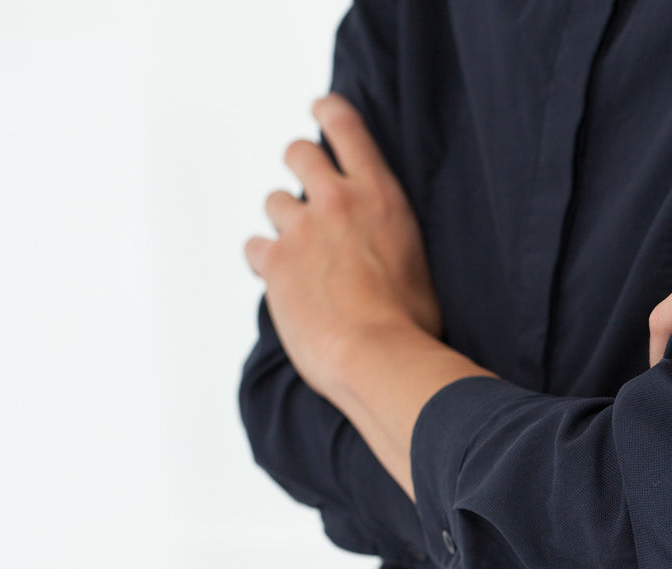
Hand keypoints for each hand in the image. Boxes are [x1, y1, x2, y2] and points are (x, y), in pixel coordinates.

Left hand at [243, 91, 443, 399]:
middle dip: (299, 164)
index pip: (346, 127)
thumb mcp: (417, 261)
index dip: (329, 111)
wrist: (380, 357)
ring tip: (301, 252)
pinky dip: (266, 260)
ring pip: (274, 200)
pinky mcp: (275, 262)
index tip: (321, 108)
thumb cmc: (411, 323)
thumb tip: (382, 244)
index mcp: (381, 196)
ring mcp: (301, 229)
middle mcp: (337, 201)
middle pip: (299, 152)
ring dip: (284, 220)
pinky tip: (282, 281)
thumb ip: (391, 236)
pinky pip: (255, 247)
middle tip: (307, 189)